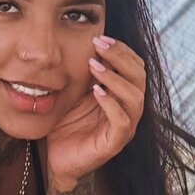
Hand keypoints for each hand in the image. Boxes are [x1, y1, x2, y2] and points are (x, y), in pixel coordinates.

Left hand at [45, 35, 146, 187]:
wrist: (54, 157)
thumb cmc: (65, 123)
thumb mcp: (75, 91)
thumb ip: (85, 71)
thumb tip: (87, 41)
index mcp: (122, 94)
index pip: (134, 66)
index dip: (121, 50)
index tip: (100, 37)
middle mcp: (128, 109)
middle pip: (139, 77)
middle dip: (120, 57)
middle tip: (99, 45)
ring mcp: (125, 127)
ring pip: (135, 98)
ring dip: (115, 78)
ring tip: (94, 66)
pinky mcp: (115, 143)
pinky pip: (122, 121)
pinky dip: (111, 104)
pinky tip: (96, 92)